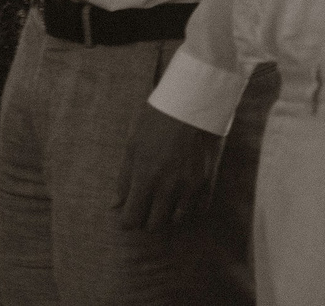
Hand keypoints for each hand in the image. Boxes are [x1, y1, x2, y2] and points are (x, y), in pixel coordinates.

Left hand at [114, 103, 220, 231]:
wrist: (194, 100)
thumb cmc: (158, 120)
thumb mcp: (133, 145)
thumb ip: (124, 179)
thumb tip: (115, 206)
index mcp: (145, 178)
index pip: (131, 220)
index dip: (127, 219)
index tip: (129, 212)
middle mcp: (168, 187)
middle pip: (153, 225)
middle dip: (147, 218)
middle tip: (147, 205)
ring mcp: (190, 185)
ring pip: (177, 220)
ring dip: (169, 213)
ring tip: (167, 199)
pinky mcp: (208, 180)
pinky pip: (199, 209)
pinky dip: (190, 207)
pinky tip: (185, 196)